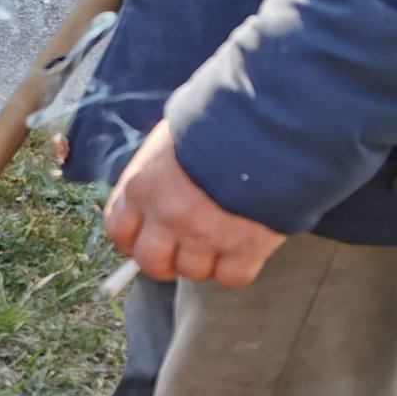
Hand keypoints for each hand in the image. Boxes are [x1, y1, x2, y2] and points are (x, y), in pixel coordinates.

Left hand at [105, 121, 288, 287]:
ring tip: (224, 233)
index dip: (134, 240)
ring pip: (192, 271)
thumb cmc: (224, 118)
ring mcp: (205, 234)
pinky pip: (231, 277)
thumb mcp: (175, 135)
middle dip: (167, 259)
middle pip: (151, 262)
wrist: (277, 118)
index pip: (119, 231)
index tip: (148, 240)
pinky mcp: (244, 247)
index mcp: (143, 185)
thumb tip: (152, 193)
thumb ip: (159, 170)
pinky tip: (247, 245)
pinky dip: (238, 268)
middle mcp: (167, 215)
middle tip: (186, 247)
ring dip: (206, 259)